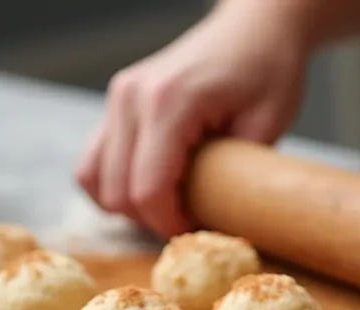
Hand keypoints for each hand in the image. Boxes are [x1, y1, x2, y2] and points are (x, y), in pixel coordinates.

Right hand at [75, 5, 308, 237]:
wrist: (253, 27)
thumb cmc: (268, 69)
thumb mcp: (267, 124)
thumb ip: (236, 175)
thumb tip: (213, 222)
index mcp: (168, 102)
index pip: (148, 190)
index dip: (169, 225)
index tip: (196, 233)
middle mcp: (132, 97)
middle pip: (116, 192)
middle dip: (150, 220)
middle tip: (187, 224)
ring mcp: (118, 97)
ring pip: (92, 178)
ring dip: (126, 206)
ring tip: (167, 207)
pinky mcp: (116, 102)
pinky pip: (94, 160)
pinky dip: (113, 185)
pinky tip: (148, 190)